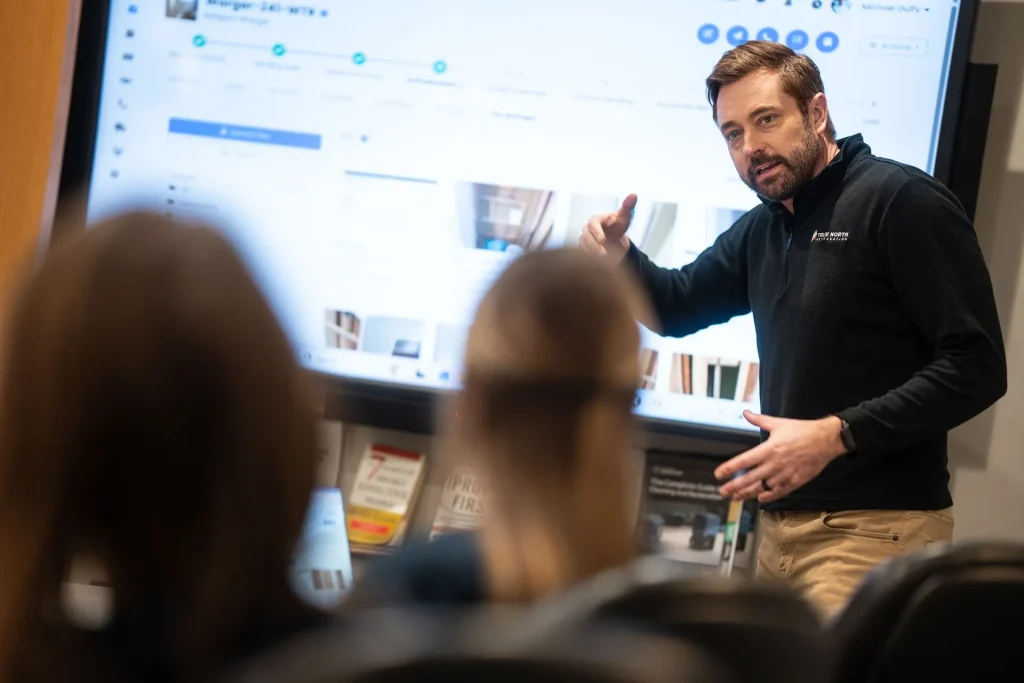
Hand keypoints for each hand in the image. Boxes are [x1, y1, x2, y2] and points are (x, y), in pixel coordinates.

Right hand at [578, 194, 636, 262]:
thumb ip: (628, 206)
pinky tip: (599, 263)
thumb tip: (634, 195)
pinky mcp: (583, 250)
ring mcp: (583, 240)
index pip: (592, 224)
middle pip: (586, 237)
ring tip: (603, 260)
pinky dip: (590, 259)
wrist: (615, 241)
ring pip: (583, 247)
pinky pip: (583, 255)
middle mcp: (587, 230)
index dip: (597, 232)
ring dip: (593, 254)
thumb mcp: (624, 217)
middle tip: (604, 254)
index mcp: (595, 220)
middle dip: (594, 246)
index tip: (603, 239)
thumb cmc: (618, 227)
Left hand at [714, 411, 845, 502]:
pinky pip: (780, 491)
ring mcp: (786, 474)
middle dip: (735, 486)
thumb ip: (759, 420)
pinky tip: (760, 499)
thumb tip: (745, 413)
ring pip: (763, 488)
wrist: (826, 439)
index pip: (744, 461)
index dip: (730, 468)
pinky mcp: (796, 481)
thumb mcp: (778, 423)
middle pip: (750, 478)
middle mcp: (775, 463)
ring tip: (736, 498)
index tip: (718, 474)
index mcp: (769, 448)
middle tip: (723, 492)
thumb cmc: (801, 430)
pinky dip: (769, 496)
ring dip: (748, 494)